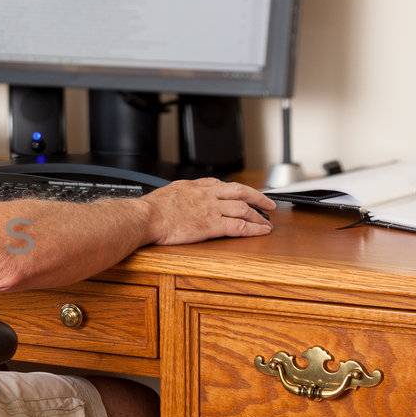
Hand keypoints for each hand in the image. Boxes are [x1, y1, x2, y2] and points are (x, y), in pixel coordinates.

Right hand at [137, 178, 275, 244]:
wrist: (146, 217)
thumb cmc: (151, 208)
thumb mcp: (169, 192)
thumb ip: (182, 194)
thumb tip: (181, 197)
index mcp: (196, 186)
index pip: (223, 185)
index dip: (237, 190)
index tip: (243, 194)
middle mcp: (207, 195)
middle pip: (240, 192)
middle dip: (258, 197)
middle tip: (269, 204)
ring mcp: (211, 209)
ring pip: (243, 208)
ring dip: (258, 215)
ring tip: (267, 222)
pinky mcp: (212, 225)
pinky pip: (239, 226)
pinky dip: (254, 228)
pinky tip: (262, 231)